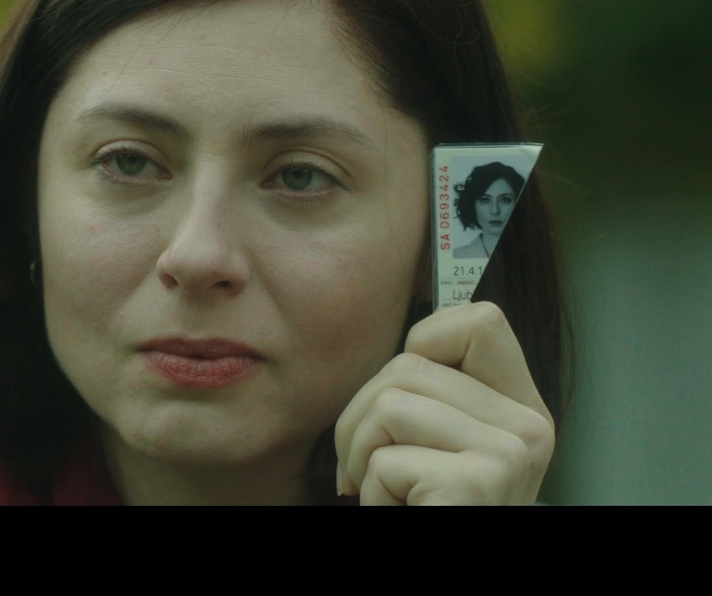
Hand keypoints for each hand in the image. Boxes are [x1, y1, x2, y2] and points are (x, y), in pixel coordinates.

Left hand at [334, 301, 555, 504]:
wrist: (439, 574)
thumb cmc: (425, 506)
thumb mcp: (442, 442)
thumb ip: (437, 394)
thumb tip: (410, 336)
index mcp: (522, 407)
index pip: (480, 320)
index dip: (421, 342)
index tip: (400, 398)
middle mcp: (530, 425)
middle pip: (408, 364)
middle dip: (360, 415)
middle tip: (366, 467)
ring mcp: (511, 453)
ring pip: (389, 404)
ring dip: (359, 455)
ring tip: (385, 492)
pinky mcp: (478, 482)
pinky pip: (386, 459)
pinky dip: (373, 492)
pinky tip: (401, 513)